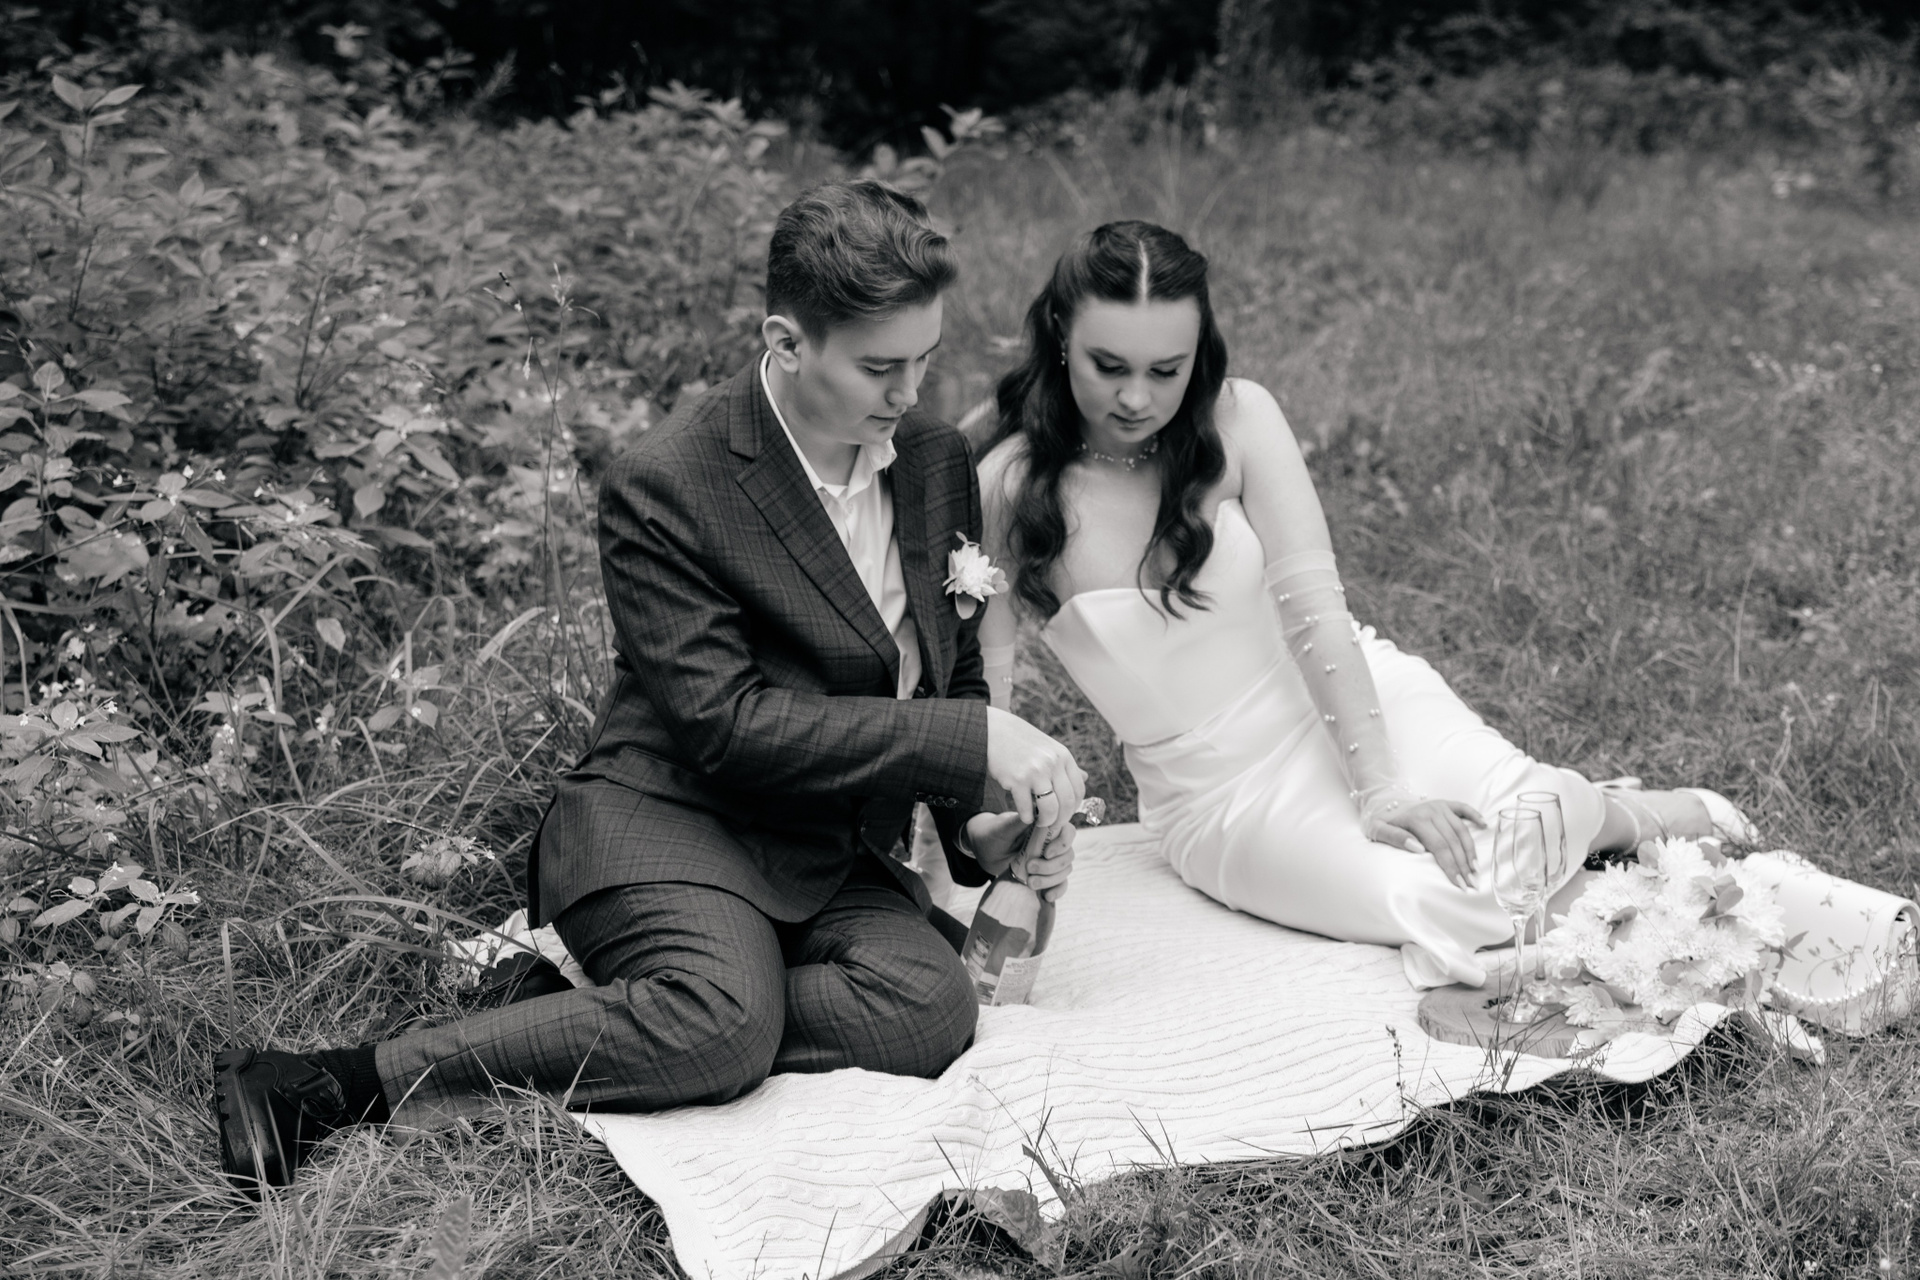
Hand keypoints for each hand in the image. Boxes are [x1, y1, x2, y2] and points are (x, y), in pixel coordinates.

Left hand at [964, 810, 1078, 901]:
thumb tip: (1035, 815)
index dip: (1062, 844)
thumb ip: (1019, 822)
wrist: (984, 850)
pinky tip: (1047, 896)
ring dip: (1050, 879)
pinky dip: (1057, 890)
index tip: (1046, 854)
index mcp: (1046, 826)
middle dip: (1051, 865)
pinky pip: (1060, 883)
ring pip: (1065, 870)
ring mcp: (1050, 860)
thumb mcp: (1003, 827)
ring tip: (1030, 883)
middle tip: (1029, 868)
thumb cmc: (994, 832)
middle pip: (1068, 854)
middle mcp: (1052, 842)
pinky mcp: (1046, 875)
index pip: (1068, 832)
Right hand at [984, 705, 1086, 849]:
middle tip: (1052, 825)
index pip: (1079, 790)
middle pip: (1067, 803)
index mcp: (1063, 756)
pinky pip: (1027, 808)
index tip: (1064, 814)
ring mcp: (1035, 771)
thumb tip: (1085, 778)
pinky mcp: (1017, 779)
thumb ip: (1065, 765)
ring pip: (1050, 809)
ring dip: (1046, 821)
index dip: (1073, 808)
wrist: (992, 731)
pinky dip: (1027, 817)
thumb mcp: (1048, 748)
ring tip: (1039, 822)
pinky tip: (1024, 815)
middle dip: (1061, 819)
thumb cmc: (1021, 742)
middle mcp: (1053, 763)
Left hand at [1367, 797, 1485, 889]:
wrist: (1381, 800)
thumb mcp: (1378, 830)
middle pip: (1453, 842)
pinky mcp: (1445, 803)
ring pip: (1462, 830)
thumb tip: (1418, 849)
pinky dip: (1475, 815)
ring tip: (1476, 870)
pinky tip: (1485, 826)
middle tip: (1471, 884)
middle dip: (1464, 865)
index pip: (1440, 847)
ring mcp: (1440, 806)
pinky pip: (1464, 808)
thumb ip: (1393, 838)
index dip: (1451, 867)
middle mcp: (1432, 810)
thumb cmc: (1381, 821)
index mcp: (1417, 819)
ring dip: (1471, 850)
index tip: (1459, 884)